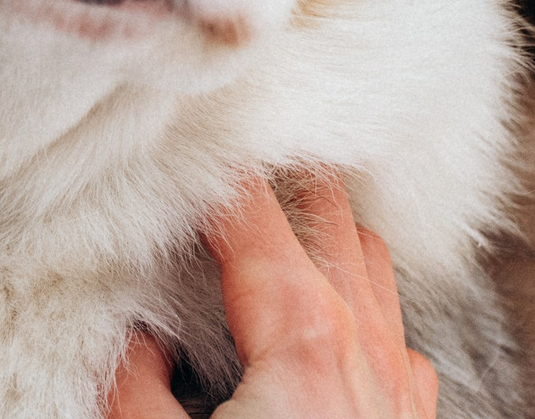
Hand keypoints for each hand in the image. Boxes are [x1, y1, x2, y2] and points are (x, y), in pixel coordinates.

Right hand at [104, 173, 438, 418]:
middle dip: (278, 180)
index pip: (252, 216)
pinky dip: (363, 309)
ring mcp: (398, 385)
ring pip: (373, 263)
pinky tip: (323, 326)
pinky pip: (399, 337)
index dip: (211, 172)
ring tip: (269, 235)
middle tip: (226, 168)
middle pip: (331, 215)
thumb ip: (135, 381)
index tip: (177, 149)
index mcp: (303, 341)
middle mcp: (364, 349)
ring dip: (324, 237)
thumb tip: (138, 338)